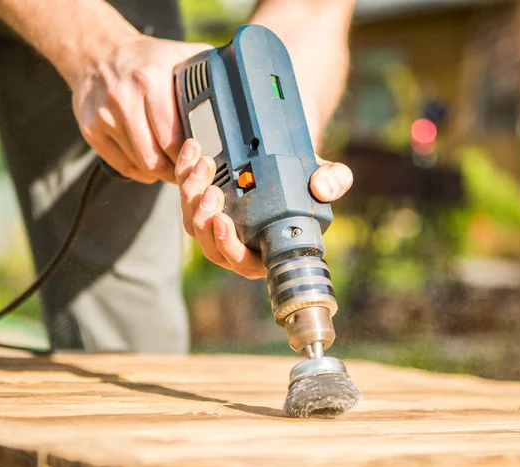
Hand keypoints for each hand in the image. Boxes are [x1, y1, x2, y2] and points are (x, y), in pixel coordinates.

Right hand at [71, 34, 210, 182]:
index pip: (174, 138)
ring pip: (142, 166)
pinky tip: (152, 164)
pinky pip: (125, 167)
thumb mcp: (179, 57)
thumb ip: (208, 75)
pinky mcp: (92, 131)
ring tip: (174, 167)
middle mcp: (124, 99)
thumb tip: (236, 97)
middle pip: (156, 158)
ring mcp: (105, 117)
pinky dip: (142, 172)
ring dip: (161, 173)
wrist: (97, 53)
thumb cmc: (146, 60)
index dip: (191, 156)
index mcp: (150, 80)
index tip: (202, 161)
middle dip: (178, 171)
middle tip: (190, 172)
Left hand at [175, 139, 352, 278]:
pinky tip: (193, 151)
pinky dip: (185, 173)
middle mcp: (236, 242)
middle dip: (204, 218)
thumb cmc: (304, 178)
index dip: (228, 248)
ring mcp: (216, 223)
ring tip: (204, 165)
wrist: (286, 154)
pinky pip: (185, 195)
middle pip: (208, 243)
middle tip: (212, 191)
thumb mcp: (322, 175)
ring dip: (191, 194)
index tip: (223, 221)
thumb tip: (324, 187)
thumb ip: (334, 181)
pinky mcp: (201, 202)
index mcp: (263, 250)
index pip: (241, 261)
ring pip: (192, 220)